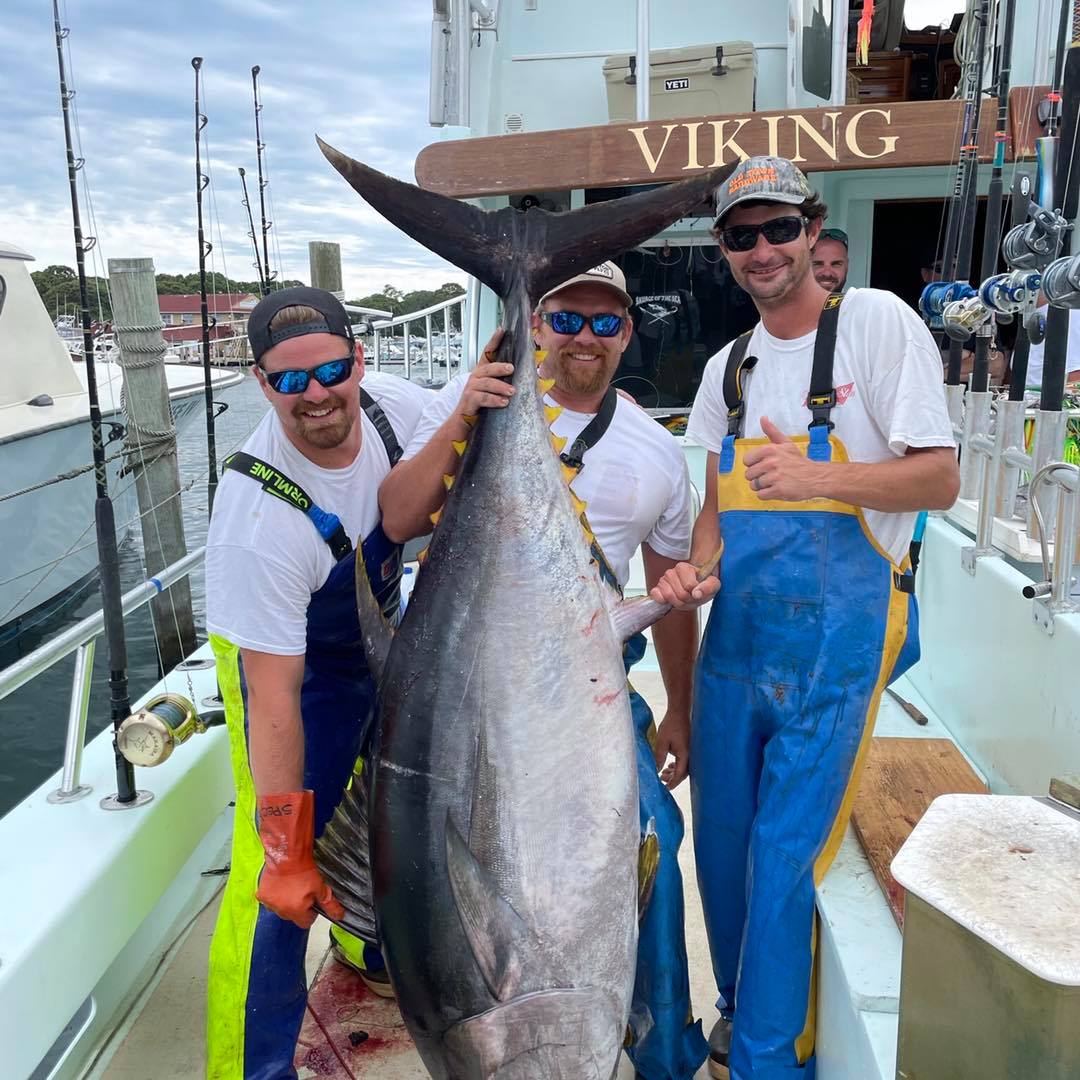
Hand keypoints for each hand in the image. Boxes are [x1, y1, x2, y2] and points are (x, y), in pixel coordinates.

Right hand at [255, 790, 345, 929]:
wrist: (288, 854)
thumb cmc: (304, 869)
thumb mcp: (321, 887)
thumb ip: (329, 904)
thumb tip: (339, 916)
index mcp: (296, 911)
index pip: (305, 923)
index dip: (311, 913)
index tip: (312, 902)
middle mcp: (281, 911)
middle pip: (292, 916)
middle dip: (298, 907)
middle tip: (302, 890)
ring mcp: (269, 903)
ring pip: (280, 908)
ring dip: (285, 901)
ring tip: (291, 886)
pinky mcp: (261, 895)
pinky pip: (269, 900)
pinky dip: (274, 894)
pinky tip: (281, 883)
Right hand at [458, 328, 513, 417]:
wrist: (463, 420)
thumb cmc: (481, 403)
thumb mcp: (492, 389)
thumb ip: (503, 380)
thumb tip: (526, 375)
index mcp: (482, 371)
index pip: (488, 352)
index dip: (494, 341)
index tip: (502, 330)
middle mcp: (475, 376)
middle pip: (488, 368)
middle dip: (500, 367)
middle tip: (511, 368)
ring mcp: (471, 387)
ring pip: (487, 383)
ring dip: (501, 386)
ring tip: (512, 391)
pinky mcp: (470, 399)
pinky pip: (484, 398)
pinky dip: (495, 400)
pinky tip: (504, 402)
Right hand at [649, 561, 719, 609]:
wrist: (694, 587)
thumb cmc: (702, 584)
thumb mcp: (713, 584)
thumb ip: (708, 587)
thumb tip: (696, 594)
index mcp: (683, 567)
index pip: (689, 586)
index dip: (696, 593)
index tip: (699, 591)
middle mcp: (670, 572)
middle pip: (680, 593)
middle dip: (688, 600)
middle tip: (692, 597)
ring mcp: (662, 581)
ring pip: (669, 596)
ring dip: (679, 603)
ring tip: (684, 599)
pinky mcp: (657, 589)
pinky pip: (656, 596)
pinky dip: (663, 601)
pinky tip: (671, 601)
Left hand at [653, 710, 689, 788]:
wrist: (680, 712)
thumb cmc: (671, 725)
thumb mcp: (662, 742)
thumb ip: (659, 757)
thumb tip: (656, 770)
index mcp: (685, 755)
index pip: (680, 774)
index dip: (673, 783)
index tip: (665, 788)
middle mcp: (691, 755)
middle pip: (683, 773)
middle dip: (673, 778)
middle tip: (662, 780)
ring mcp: (692, 752)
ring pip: (684, 768)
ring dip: (674, 772)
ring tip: (663, 774)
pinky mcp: (690, 748)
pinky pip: (685, 761)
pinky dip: (677, 766)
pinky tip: (669, 765)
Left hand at [743, 416, 823, 500]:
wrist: (815, 476)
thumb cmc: (798, 462)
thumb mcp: (785, 443)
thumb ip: (772, 431)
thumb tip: (763, 419)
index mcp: (770, 450)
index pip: (746, 460)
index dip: (754, 464)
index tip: (764, 465)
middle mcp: (771, 462)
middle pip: (749, 474)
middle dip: (758, 477)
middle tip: (771, 475)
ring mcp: (775, 477)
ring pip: (754, 485)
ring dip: (763, 486)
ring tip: (774, 482)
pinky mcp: (778, 490)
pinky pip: (761, 495)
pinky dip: (767, 494)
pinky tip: (776, 489)